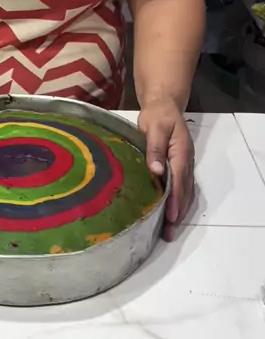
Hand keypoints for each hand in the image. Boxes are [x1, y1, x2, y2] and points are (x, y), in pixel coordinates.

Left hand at [138, 99, 194, 240]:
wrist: (164, 105)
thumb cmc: (157, 115)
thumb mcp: (153, 127)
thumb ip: (154, 149)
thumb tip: (156, 171)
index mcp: (181, 153)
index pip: (179, 181)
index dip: (175, 200)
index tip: (171, 218)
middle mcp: (185, 161)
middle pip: (185, 191)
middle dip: (178, 213)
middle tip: (170, 234)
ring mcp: (184, 164)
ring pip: (185, 192)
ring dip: (179, 211)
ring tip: (170, 230)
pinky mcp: (178, 165)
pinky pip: (181, 187)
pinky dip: (178, 202)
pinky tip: (169, 212)